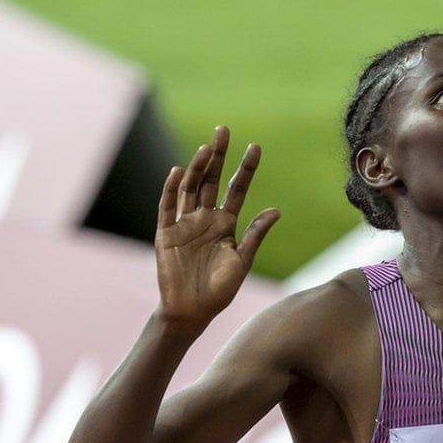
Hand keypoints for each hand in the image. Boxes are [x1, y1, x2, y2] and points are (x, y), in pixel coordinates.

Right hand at [154, 126, 280, 334]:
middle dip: (217, 156)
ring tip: (206, 148)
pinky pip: (168, 208)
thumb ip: (256, 235)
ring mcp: (184, 224)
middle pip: (211, 180)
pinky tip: (178, 172)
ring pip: (190, 188)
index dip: (245, 168)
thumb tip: (277, 210)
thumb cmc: (219, 289)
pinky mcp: (166, 234)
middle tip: (223, 130)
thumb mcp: (243, 261)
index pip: (237, 189)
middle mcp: (205, 218)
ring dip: (197, 168)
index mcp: (226, 224)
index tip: (255, 147)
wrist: (193, 312)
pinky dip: (171, 190)